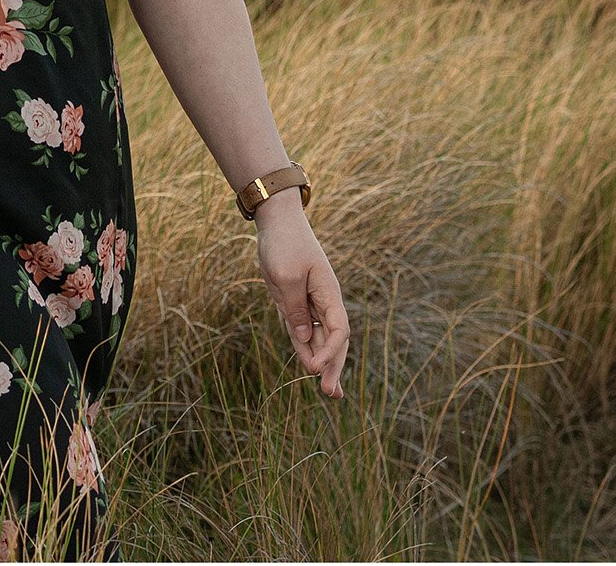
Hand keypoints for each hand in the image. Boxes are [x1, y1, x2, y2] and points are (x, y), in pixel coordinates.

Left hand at [255, 193, 348, 396]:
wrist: (277, 221)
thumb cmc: (284, 244)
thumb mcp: (285, 277)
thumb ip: (295, 308)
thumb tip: (304, 338)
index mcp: (329, 293)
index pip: (338, 331)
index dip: (330, 353)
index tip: (315, 370)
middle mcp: (324, 301)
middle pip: (334, 341)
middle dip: (334, 367)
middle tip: (332, 395)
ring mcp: (310, 302)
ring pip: (319, 339)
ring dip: (322, 363)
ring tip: (327, 390)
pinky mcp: (295, 301)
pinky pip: (302, 329)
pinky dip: (306, 347)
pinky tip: (309, 366)